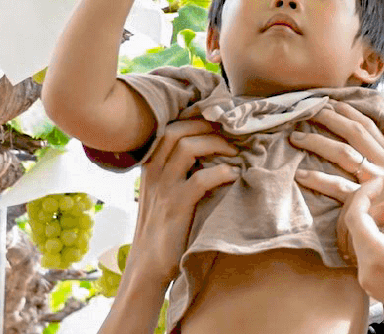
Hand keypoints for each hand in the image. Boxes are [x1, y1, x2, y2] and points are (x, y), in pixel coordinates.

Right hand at [125, 119, 238, 287]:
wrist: (149, 264)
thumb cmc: (163, 227)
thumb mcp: (163, 192)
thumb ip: (177, 171)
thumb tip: (209, 152)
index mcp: (149, 166)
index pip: (169, 128)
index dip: (196, 120)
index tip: (219, 122)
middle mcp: (153, 172)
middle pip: (177, 131)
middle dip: (207, 127)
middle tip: (231, 134)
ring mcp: (163, 188)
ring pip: (186, 148)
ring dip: (215, 144)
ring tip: (234, 152)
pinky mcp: (176, 206)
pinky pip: (199, 179)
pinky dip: (220, 173)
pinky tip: (233, 176)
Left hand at [289, 102, 383, 190]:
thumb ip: (383, 159)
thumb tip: (361, 137)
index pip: (369, 126)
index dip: (348, 113)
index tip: (330, 103)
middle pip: (354, 134)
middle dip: (329, 120)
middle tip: (308, 112)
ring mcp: (375, 184)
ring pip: (344, 154)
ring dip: (317, 143)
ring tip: (296, 138)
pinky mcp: (365, 203)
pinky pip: (338, 188)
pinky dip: (317, 180)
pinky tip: (300, 174)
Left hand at [343, 182, 383, 333]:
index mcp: (378, 257)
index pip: (356, 217)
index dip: (364, 195)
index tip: (380, 183)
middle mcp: (366, 270)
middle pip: (356, 229)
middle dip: (371, 208)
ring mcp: (367, 281)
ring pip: (361, 241)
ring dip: (375, 224)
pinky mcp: (372, 286)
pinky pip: (367, 255)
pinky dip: (377, 239)